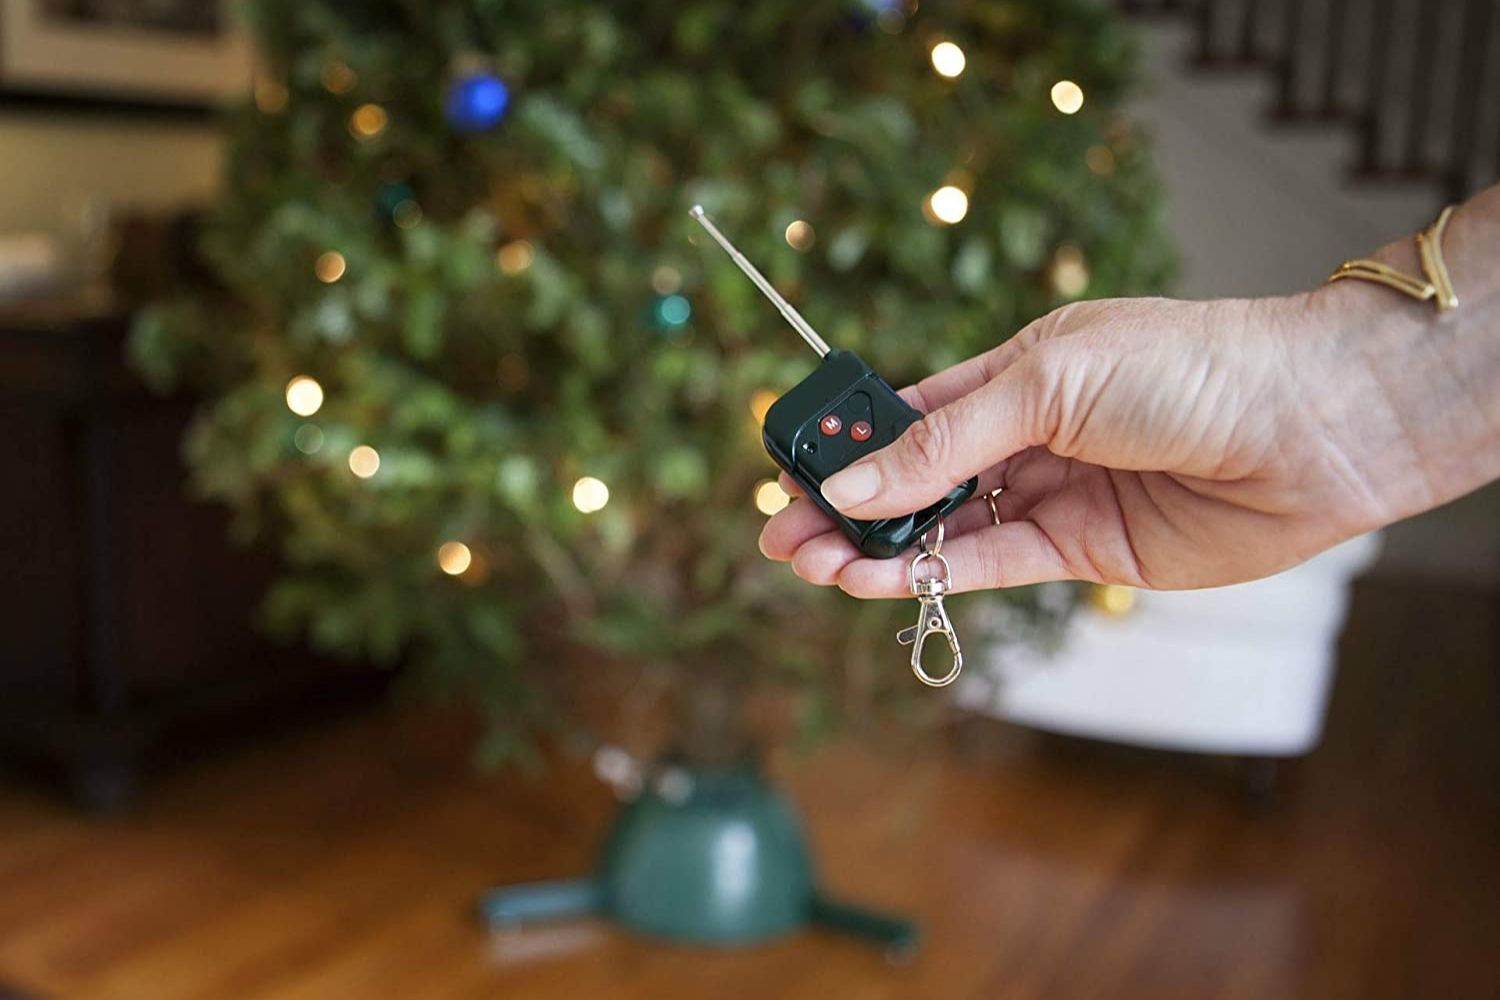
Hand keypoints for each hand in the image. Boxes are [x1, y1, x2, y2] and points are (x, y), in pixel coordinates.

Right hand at [760, 292, 1416, 596]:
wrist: (1308, 427)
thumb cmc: (1188, 369)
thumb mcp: (1048, 383)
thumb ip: (946, 444)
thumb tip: (853, 485)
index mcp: (1017, 371)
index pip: (911, 412)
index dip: (852, 443)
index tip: (793, 467)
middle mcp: (1030, 434)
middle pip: (916, 478)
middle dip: (848, 505)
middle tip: (780, 532)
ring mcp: (1055, 494)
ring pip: (945, 528)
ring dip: (876, 548)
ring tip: (808, 563)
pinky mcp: (1083, 550)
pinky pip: (990, 564)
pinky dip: (932, 573)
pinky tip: (874, 578)